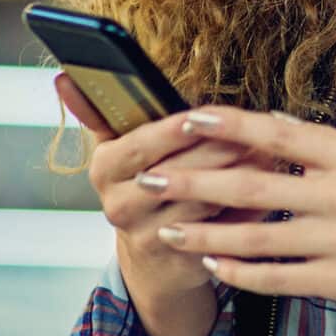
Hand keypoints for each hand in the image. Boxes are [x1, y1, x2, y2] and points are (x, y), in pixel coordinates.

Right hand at [55, 75, 268, 303]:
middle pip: (175, 174)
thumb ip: (100, 111)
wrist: (153, 256)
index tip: (198, 116)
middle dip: (218, 149)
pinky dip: (250, 207)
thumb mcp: (119, 147)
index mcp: (105, 170)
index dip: (170, 131)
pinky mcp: (183, 258)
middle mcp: (120, 206)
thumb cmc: (142, 183)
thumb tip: (63, 77)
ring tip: (269, 151)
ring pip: (203, 202)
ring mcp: (151, 236)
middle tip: (252, 130)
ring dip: (240, 175)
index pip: (138, 146)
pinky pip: (223, 229)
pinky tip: (271, 187)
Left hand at [135, 106, 335, 318]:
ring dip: (206, 233)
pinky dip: (242, 274)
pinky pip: (280, 278)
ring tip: (167, 230)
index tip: (187, 117)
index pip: (278, 133)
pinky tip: (215, 267)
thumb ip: (333, 149)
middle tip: (150, 175)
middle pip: (253, 184)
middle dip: (195, 180)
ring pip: (257, 236)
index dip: (229, 124)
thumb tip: (282, 130)